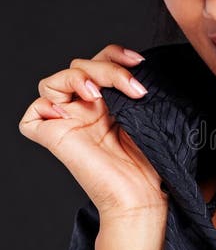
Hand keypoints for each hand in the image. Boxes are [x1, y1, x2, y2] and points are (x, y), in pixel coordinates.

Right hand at [18, 44, 167, 219]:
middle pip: (79, 66)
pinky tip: (68, 112)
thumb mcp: (145, 114)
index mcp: (108, 101)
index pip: (99, 61)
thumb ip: (131, 87)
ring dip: (76, 77)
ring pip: (52, 82)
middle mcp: (85, 109)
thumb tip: (133, 65)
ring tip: (98, 95)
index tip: (138, 62)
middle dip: (107, 69)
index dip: (115, 55)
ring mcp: (68, 123)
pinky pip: (32, 116)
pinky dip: (44, 107)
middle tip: (134, 88)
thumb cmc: (150, 162)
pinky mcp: (53, 139)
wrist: (142, 195)